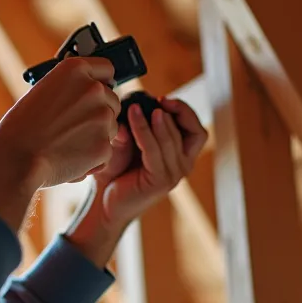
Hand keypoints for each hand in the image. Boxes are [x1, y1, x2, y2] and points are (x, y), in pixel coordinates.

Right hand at [0, 56, 120, 188]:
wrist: (15, 158)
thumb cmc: (20, 128)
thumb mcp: (42, 92)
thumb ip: (68, 89)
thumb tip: (86, 95)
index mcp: (75, 70)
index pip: (106, 68)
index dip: (100, 81)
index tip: (96, 88)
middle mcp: (93, 89)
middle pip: (111, 100)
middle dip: (98, 112)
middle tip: (74, 125)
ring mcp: (102, 117)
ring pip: (111, 127)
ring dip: (96, 135)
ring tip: (66, 143)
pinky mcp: (104, 145)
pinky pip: (105, 152)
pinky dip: (92, 158)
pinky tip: (68, 158)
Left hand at [87, 96, 207, 227]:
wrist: (103, 203)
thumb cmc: (115, 174)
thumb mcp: (127, 145)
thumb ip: (133, 128)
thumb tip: (135, 106)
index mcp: (180, 157)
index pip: (197, 131)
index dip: (186, 112)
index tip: (164, 99)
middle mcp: (182, 166)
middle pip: (192, 131)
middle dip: (175, 110)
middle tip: (155, 99)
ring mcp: (174, 175)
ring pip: (173, 138)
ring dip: (156, 118)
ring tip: (137, 105)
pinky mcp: (161, 180)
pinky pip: (154, 148)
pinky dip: (143, 129)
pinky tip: (132, 116)